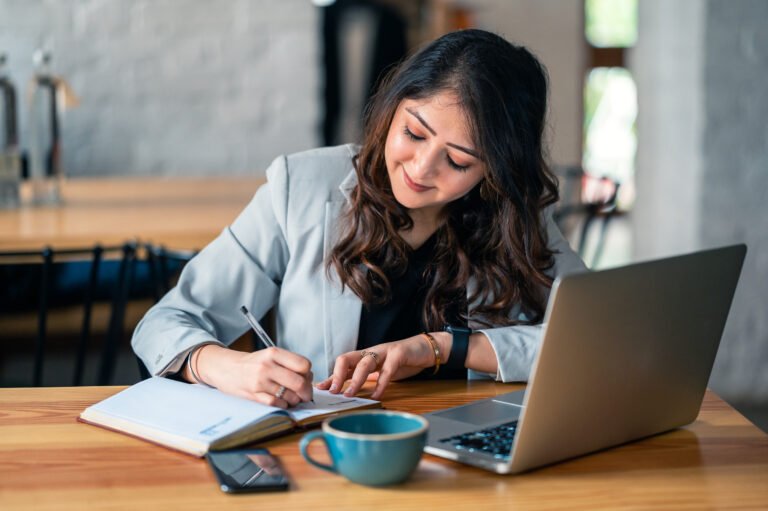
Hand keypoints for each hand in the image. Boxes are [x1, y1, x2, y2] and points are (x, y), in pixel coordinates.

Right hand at [193, 345, 312, 408]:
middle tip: (305, 394)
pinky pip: (277, 404)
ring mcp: (260, 382)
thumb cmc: (252, 363)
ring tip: (292, 397)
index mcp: (274, 353)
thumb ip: (289, 363)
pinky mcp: (254, 395)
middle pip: (299, 382)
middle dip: (306, 392)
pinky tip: (282, 401)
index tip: (306, 377)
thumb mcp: (270, 356)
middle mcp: (267, 366)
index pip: (303, 364)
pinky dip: (284, 405)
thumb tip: (309, 377)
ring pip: (290, 396)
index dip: (308, 373)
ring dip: (295, 400)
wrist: (226, 368)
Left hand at [316, 333, 445, 399]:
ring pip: (364, 363)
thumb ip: (365, 379)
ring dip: (355, 380)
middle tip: (333, 392)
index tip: (321, 388)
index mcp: (365, 357)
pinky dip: (381, 383)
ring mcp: (384, 352)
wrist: (425, 349)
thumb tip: (347, 391)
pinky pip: (387, 369)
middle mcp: (371, 352)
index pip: (343, 366)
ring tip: (348, 395)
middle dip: (338, 375)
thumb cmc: (402, 361)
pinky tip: (377, 395)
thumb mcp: (380, 371)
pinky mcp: (399, 354)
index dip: (331, 377)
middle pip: (347, 359)